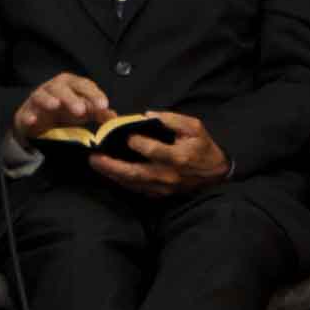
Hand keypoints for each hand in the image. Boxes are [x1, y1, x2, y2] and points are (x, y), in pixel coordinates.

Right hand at [13, 73, 114, 144]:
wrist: (40, 122)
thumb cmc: (65, 111)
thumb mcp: (84, 111)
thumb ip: (99, 113)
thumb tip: (113, 117)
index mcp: (71, 84)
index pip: (84, 85)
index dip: (93, 94)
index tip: (103, 106)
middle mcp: (54, 88)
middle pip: (62, 88)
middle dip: (72, 98)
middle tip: (81, 110)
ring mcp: (38, 99)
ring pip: (42, 96)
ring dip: (49, 100)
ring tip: (56, 106)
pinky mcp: (26, 112)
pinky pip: (26, 113)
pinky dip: (29, 116)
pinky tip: (33, 120)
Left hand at [88, 110, 230, 196]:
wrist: (215, 173)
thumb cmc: (203, 147)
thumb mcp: (194, 126)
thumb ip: (172, 119)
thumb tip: (149, 115)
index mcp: (178, 157)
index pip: (151, 150)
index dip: (136, 142)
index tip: (126, 134)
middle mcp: (168, 175)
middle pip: (135, 173)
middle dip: (112, 166)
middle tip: (94, 157)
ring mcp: (163, 187)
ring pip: (133, 183)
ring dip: (113, 175)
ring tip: (96, 164)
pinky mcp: (160, 194)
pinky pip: (137, 189)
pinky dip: (122, 182)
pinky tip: (110, 173)